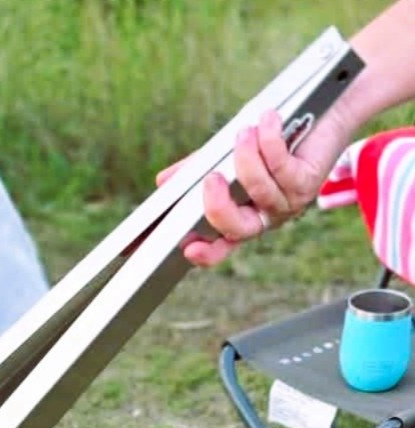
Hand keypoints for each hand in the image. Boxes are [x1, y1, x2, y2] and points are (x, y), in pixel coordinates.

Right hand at [157, 108, 350, 265]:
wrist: (326, 110)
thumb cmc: (274, 136)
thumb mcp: (226, 154)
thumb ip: (197, 170)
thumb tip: (163, 182)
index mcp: (245, 215)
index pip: (223, 245)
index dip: (206, 253)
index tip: (188, 247)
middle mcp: (266, 216)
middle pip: (238, 230)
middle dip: (220, 208)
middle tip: (210, 179)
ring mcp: (288, 202)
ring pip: (259, 191)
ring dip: (248, 158)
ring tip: (245, 131)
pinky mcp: (308, 182)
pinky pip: (282, 168)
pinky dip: (270, 142)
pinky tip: (267, 121)